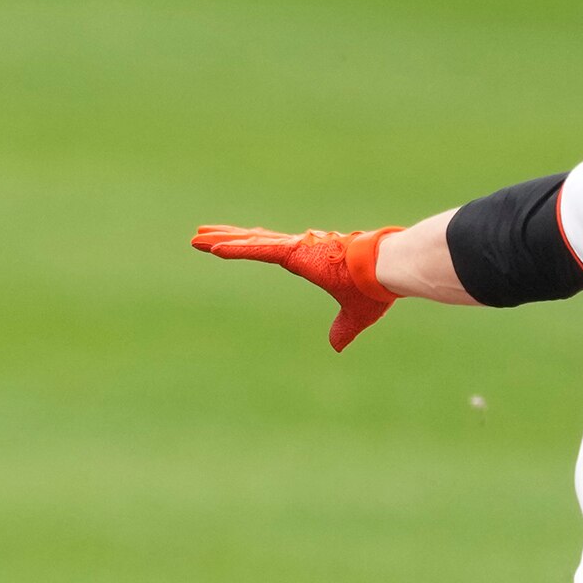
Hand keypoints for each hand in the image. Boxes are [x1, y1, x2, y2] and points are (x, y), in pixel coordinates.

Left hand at [191, 225, 402, 350]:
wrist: (386, 270)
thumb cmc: (375, 288)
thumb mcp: (355, 316)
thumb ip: (342, 329)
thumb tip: (336, 346)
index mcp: (311, 259)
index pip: (271, 250)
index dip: (249, 245)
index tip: (231, 244)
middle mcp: (300, 248)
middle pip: (253, 241)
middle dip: (227, 238)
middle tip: (201, 236)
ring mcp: (295, 248)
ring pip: (249, 242)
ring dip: (221, 240)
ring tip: (195, 239)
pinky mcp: (294, 252)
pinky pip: (256, 249)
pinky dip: (234, 249)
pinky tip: (212, 248)